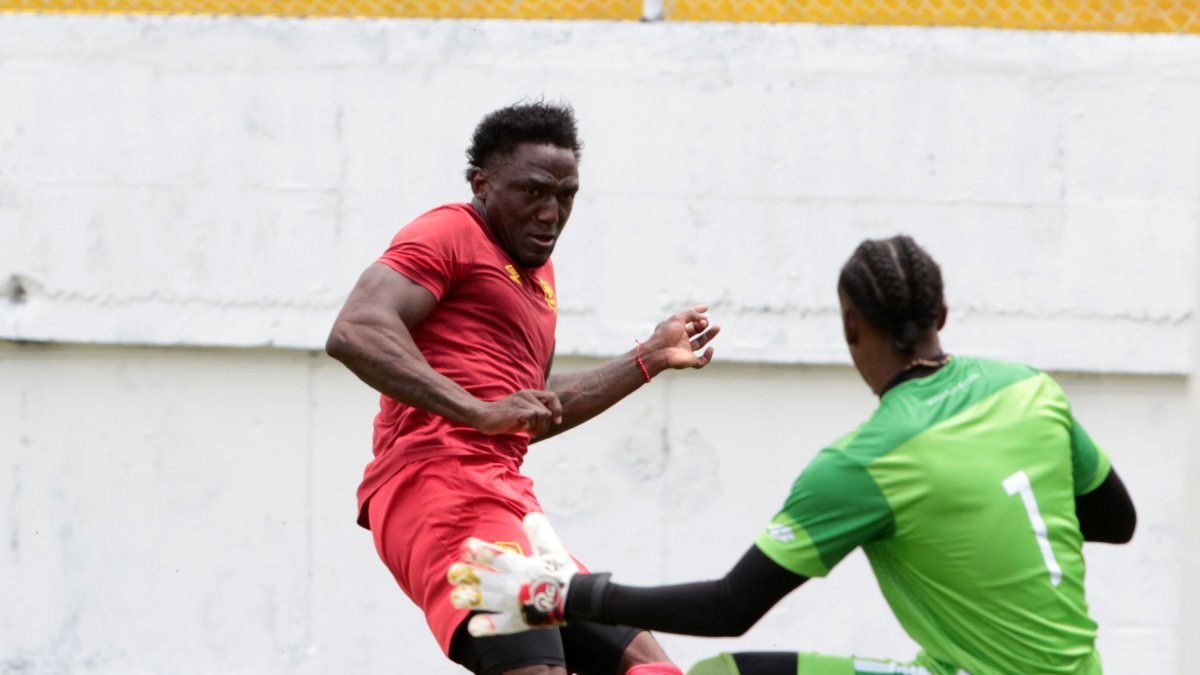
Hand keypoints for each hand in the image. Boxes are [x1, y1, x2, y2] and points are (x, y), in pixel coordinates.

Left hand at [448, 513, 578, 635]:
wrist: (578, 600)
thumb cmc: (563, 574)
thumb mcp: (553, 549)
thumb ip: (540, 532)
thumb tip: (530, 516)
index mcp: (523, 566)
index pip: (498, 557)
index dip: (481, 552)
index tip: (465, 547)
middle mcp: (517, 584)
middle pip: (489, 578)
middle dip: (469, 574)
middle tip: (452, 572)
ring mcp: (517, 604)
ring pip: (490, 601)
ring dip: (472, 599)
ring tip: (455, 598)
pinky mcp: (520, 621)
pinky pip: (502, 625)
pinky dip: (489, 626)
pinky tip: (473, 628)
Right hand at [471, 390, 562, 436]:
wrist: (482, 417)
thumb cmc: (503, 418)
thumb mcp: (522, 413)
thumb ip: (536, 413)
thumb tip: (553, 419)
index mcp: (528, 394)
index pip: (552, 397)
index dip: (557, 410)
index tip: (556, 422)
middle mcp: (525, 394)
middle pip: (548, 411)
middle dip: (545, 426)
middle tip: (535, 433)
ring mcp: (520, 401)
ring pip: (542, 414)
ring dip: (539, 428)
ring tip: (530, 433)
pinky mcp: (515, 409)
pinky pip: (533, 416)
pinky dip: (531, 427)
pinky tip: (524, 431)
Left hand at [641, 305, 720, 374]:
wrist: (658, 352)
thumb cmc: (665, 334)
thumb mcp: (678, 318)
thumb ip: (692, 314)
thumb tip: (705, 316)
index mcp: (676, 328)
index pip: (689, 320)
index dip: (697, 313)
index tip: (706, 308)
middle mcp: (681, 339)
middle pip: (696, 331)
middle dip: (703, 324)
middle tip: (705, 321)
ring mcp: (685, 350)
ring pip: (701, 343)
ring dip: (709, 335)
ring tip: (717, 327)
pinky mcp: (689, 361)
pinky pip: (701, 361)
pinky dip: (708, 356)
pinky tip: (710, 348)